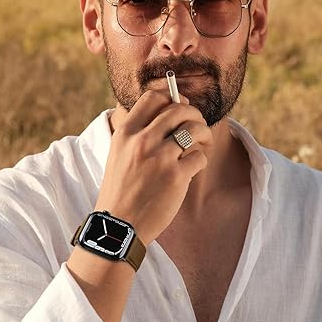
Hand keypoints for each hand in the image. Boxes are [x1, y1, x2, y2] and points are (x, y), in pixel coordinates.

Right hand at [94, 89, 213, 244]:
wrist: (119, 225)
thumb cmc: (121, 190)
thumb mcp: (119, 154)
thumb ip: (137, 132)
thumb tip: (167, 110)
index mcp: (126, 133)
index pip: (153, 97)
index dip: (172, 96)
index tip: (181, 104)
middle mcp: (142, 141)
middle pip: (179, 109)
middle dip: (194, 113)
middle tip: (197, 125)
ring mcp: (160, 158)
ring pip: (194, 129)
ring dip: (203, 133)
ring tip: (202, 143)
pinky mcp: (176, 176)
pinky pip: (200, 156)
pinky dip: (201, 160)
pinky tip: (193, 168)